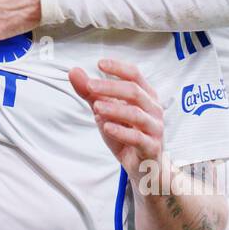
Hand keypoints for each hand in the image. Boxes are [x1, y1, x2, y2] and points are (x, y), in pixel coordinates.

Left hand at [68, 58, 163, 179]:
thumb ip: (90, 93)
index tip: (99, 64)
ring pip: (137, 114)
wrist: (144, 166)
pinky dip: (121, 132)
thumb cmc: (127, 133)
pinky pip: (138, 138)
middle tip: (89, 86)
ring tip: (96, 107)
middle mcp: (153, 109)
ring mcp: (154, 128)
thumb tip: (74, 72)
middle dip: (110, 87)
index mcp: (145, 95)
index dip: (118, 67)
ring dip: (115, 109)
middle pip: (134, 92)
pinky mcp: (151, 147)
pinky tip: (107, 127)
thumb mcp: (105, 110)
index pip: (135, 75)